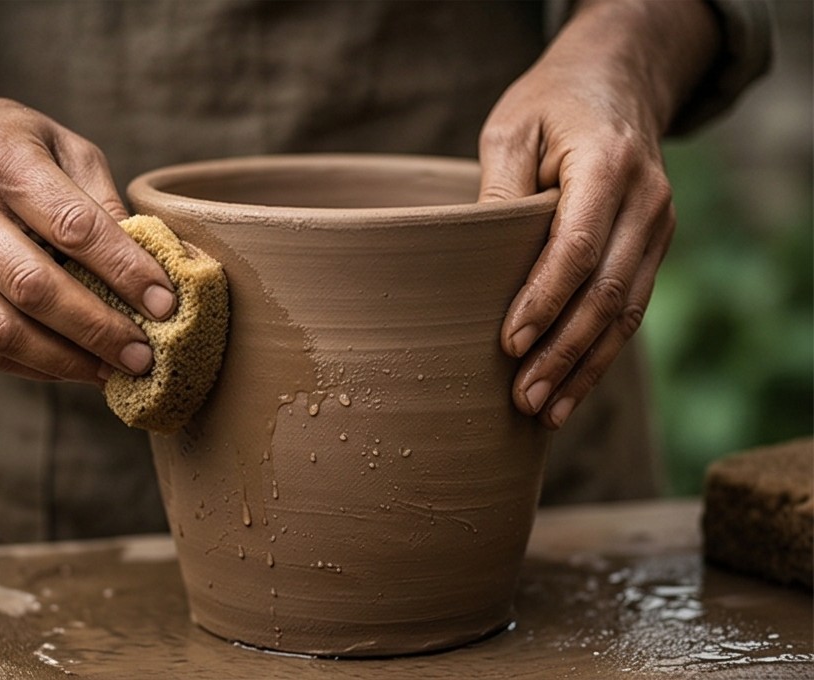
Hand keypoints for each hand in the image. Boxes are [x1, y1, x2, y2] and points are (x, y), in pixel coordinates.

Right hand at [0, 22, 175, 384]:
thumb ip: (104, 199)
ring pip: (3, 329)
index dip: (125, 271)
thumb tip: (151, 262)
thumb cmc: (11, 144)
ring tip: (114, 373)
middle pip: (34, 287)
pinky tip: (76, 367)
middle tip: (145, 356)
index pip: (73, 227)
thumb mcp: (63, 145)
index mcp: (4, 162)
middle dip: (98, 329)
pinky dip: (36, 366)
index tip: (166, 304)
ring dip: (66, 361)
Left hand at [477, 0, 717, 428]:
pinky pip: (632, 311)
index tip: (509, 344)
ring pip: (626, 313)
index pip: (578, 247)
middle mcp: (646, 202)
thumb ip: (500, 188)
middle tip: (522, 398)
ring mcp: (657, 228)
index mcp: (608, 165)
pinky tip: (573, 389)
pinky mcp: (654, 249)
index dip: (544, 300)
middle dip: (563, 352)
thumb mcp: (511, 128)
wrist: (617, 83)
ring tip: (545, 412)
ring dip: (585, 368)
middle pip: (607, 293)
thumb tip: (476, 258)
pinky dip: (602, 354)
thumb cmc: (551, 105)